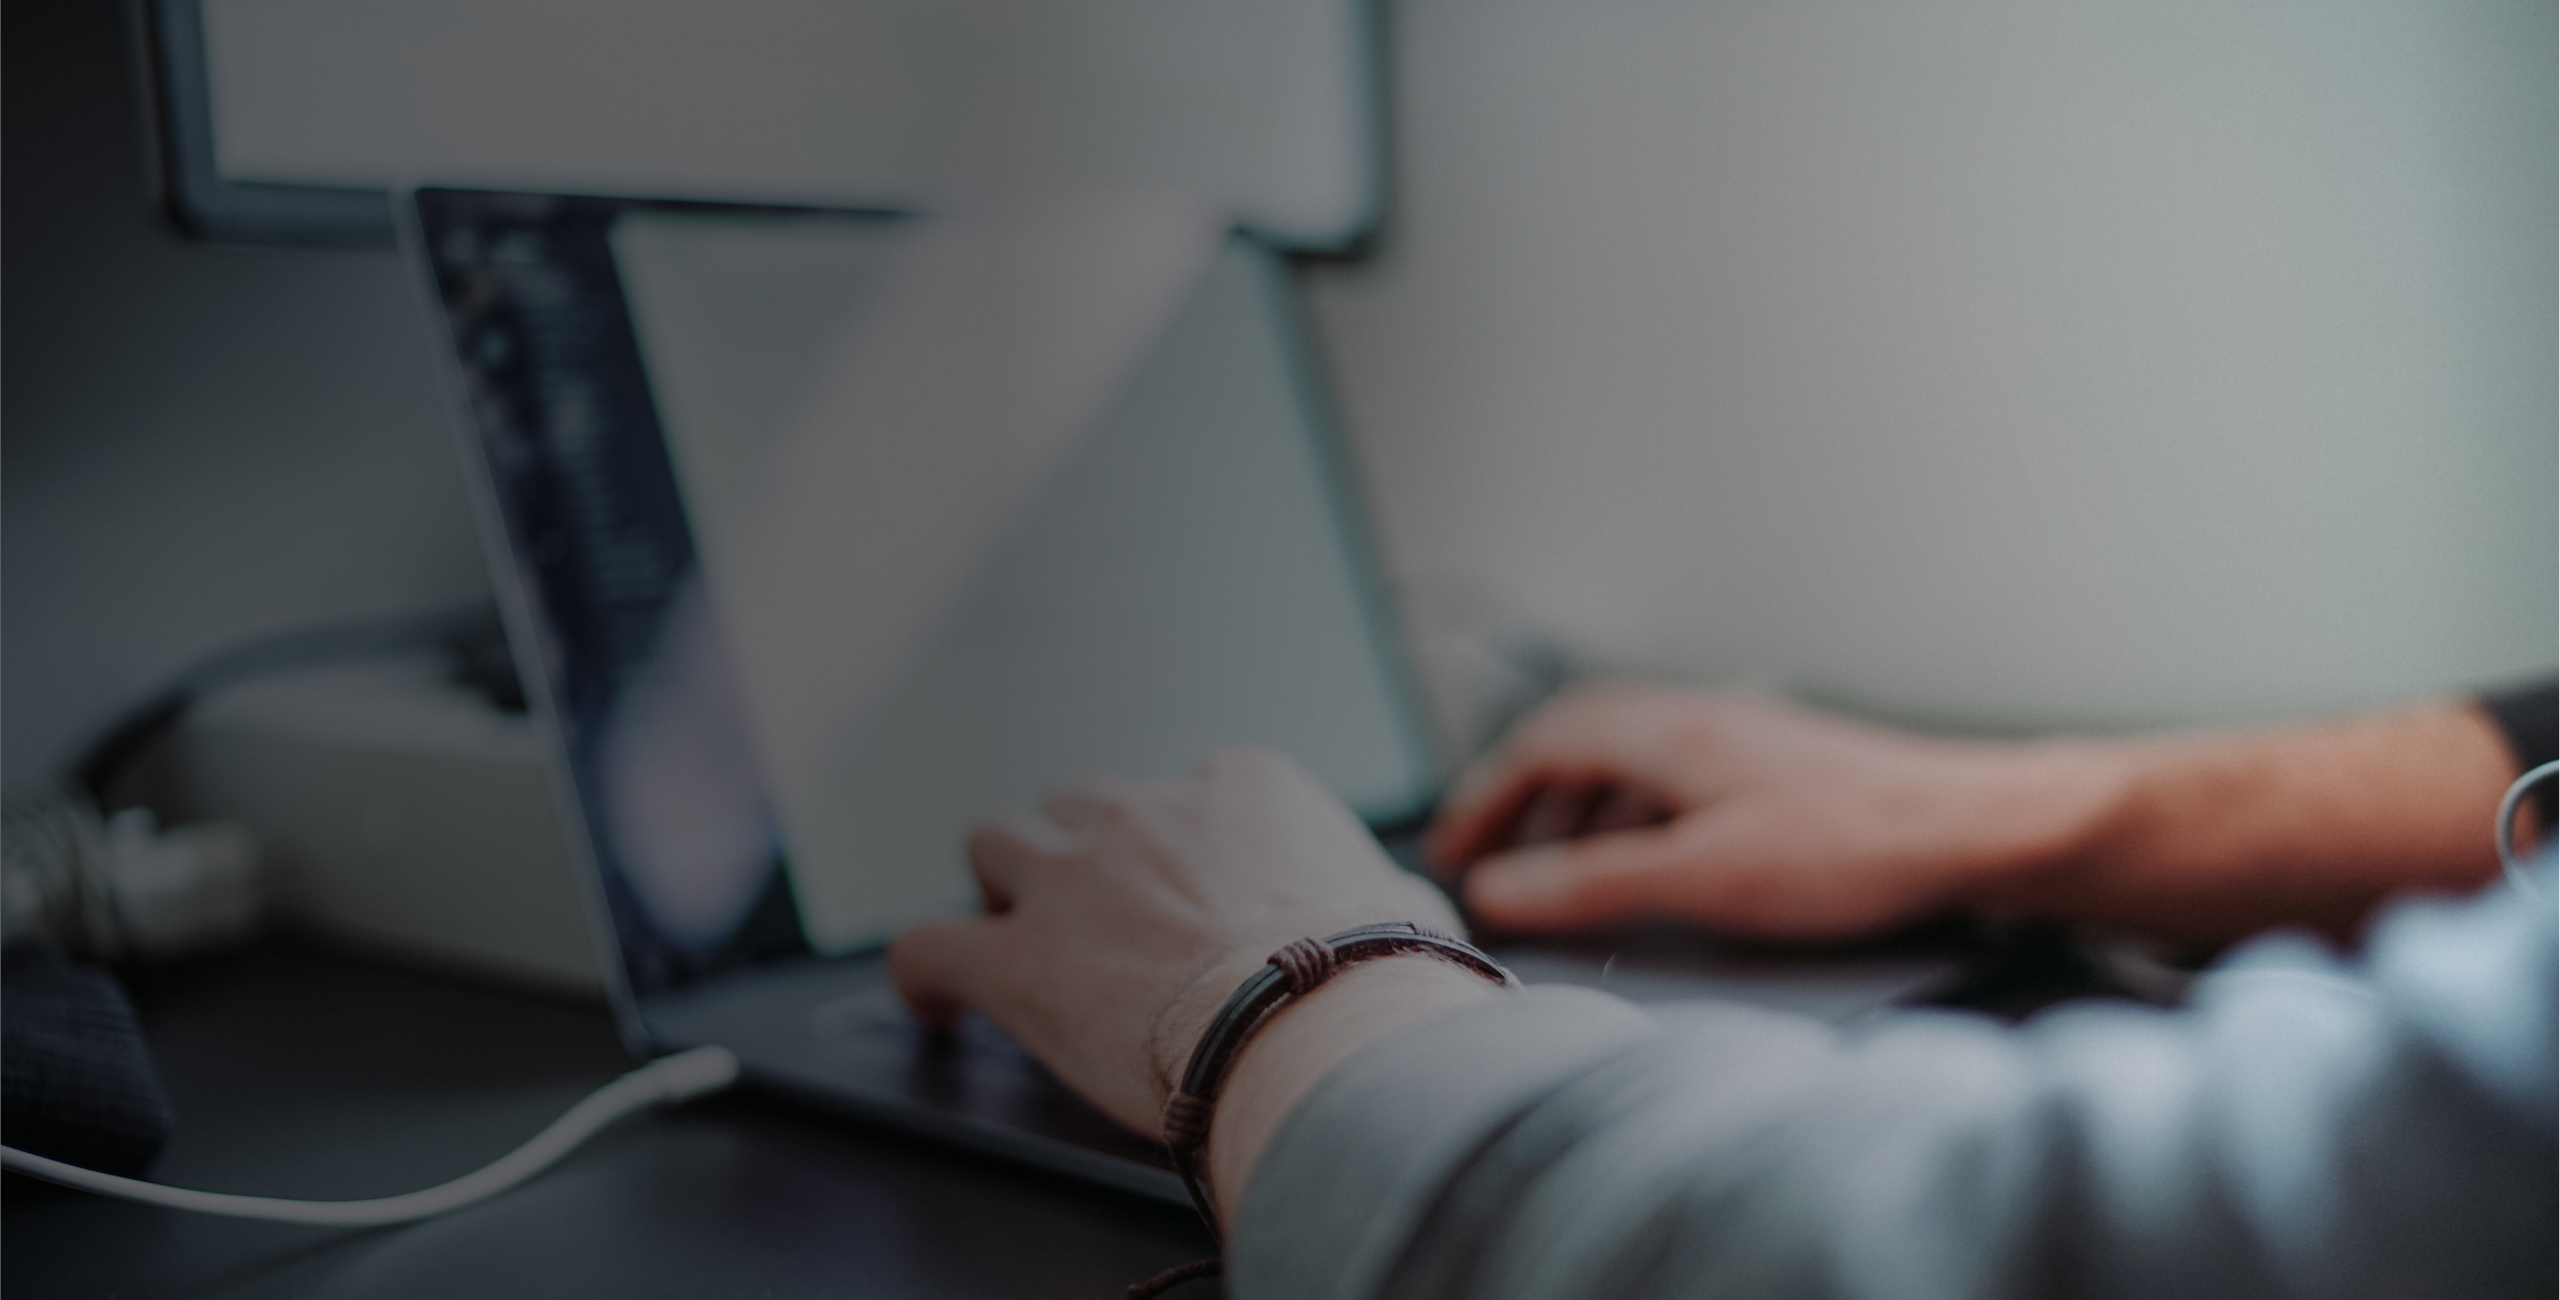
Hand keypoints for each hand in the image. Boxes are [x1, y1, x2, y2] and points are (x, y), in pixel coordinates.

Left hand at [888, 748, 1463, 1136]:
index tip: (1197, 895)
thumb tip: (1409, 923)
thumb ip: (1386, 899)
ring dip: (1001, 883)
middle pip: (1082, 803)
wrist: (1317, 1022)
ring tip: (1010, 929)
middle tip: (1099, 909)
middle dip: (1083, 849)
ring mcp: (1072, 880)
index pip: (1197, 793)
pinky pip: (928, 945)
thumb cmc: (1377, 978)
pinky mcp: (1018, 960)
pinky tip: (938, 1005)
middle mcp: (1147, 814)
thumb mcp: (1409, 911)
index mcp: (1244, 789)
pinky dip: (925, 973)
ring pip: (994, 843)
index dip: (1187, 849)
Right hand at [1428, 686, 2120, 938]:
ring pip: (1626, 757)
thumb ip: (1589, 886)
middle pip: (1575, 738)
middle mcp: (1697, 719)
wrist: (1976, 830)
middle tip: (1487, 853)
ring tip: (1556, 868)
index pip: (1538, 745)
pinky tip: (1651, 861)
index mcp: (1666, 732)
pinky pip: (1672, 776)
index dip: (1483, 798)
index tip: (1452, 849)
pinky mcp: (1776, 768)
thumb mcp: (1700, 879)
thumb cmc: (1855, 847)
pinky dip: (1631, 814)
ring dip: (1575, 808)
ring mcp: (1739, 739)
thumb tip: (1497, 892)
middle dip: (1520, 797)